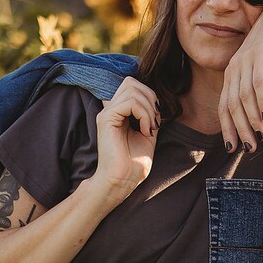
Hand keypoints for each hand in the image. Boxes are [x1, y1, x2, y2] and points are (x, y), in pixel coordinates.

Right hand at [93, 76, 159, 203]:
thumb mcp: (149, 130)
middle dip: (150, 97)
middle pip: (132, 82)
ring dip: (149, 108)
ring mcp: (107, 113)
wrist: (123, 180)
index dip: (150, 96)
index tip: (156, 118)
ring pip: (132, 89)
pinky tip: (145, 131)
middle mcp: (111, 109)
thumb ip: (150, 113)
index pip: (133, 85)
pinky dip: (144, 114)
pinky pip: (130, 102)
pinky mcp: (106, 119)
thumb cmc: (135, 161)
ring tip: (150, 128)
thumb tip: (156, 98)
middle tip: (154, 121)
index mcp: (119, 111)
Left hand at [219, 0, 262, 152]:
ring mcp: (245, 61)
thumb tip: (256, 115)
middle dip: (240, 130)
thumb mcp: (260, 68)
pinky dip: (261, 102)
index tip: (233, 147)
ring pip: (244, 98)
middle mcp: (233, 69)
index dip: (227, 129)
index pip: (224, 107)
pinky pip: (257, 83)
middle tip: (249, 148)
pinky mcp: (259, 54)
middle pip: (232, 106)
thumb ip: (255, 87)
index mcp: (231, 74)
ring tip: (260, 136)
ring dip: (251, 120)